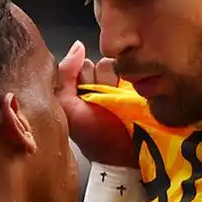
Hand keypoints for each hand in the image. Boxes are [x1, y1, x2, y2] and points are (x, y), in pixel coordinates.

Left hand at [58, 40, 137, 166]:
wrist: (124, 156)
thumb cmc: (94, 136)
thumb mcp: (67, 106)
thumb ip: (64, 74)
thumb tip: (78, 46)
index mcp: (79, 89)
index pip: (79, 64)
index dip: (81, 77)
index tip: (83, 97)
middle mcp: (99, 85)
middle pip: (96, 62)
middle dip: (97, 79)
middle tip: (99, 100)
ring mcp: (119, 85)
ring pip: (113, 64)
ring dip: (111, 81)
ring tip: (114, 101)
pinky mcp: (137, 86)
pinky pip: (132, 68)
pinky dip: (128, 78)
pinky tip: (126, 95)